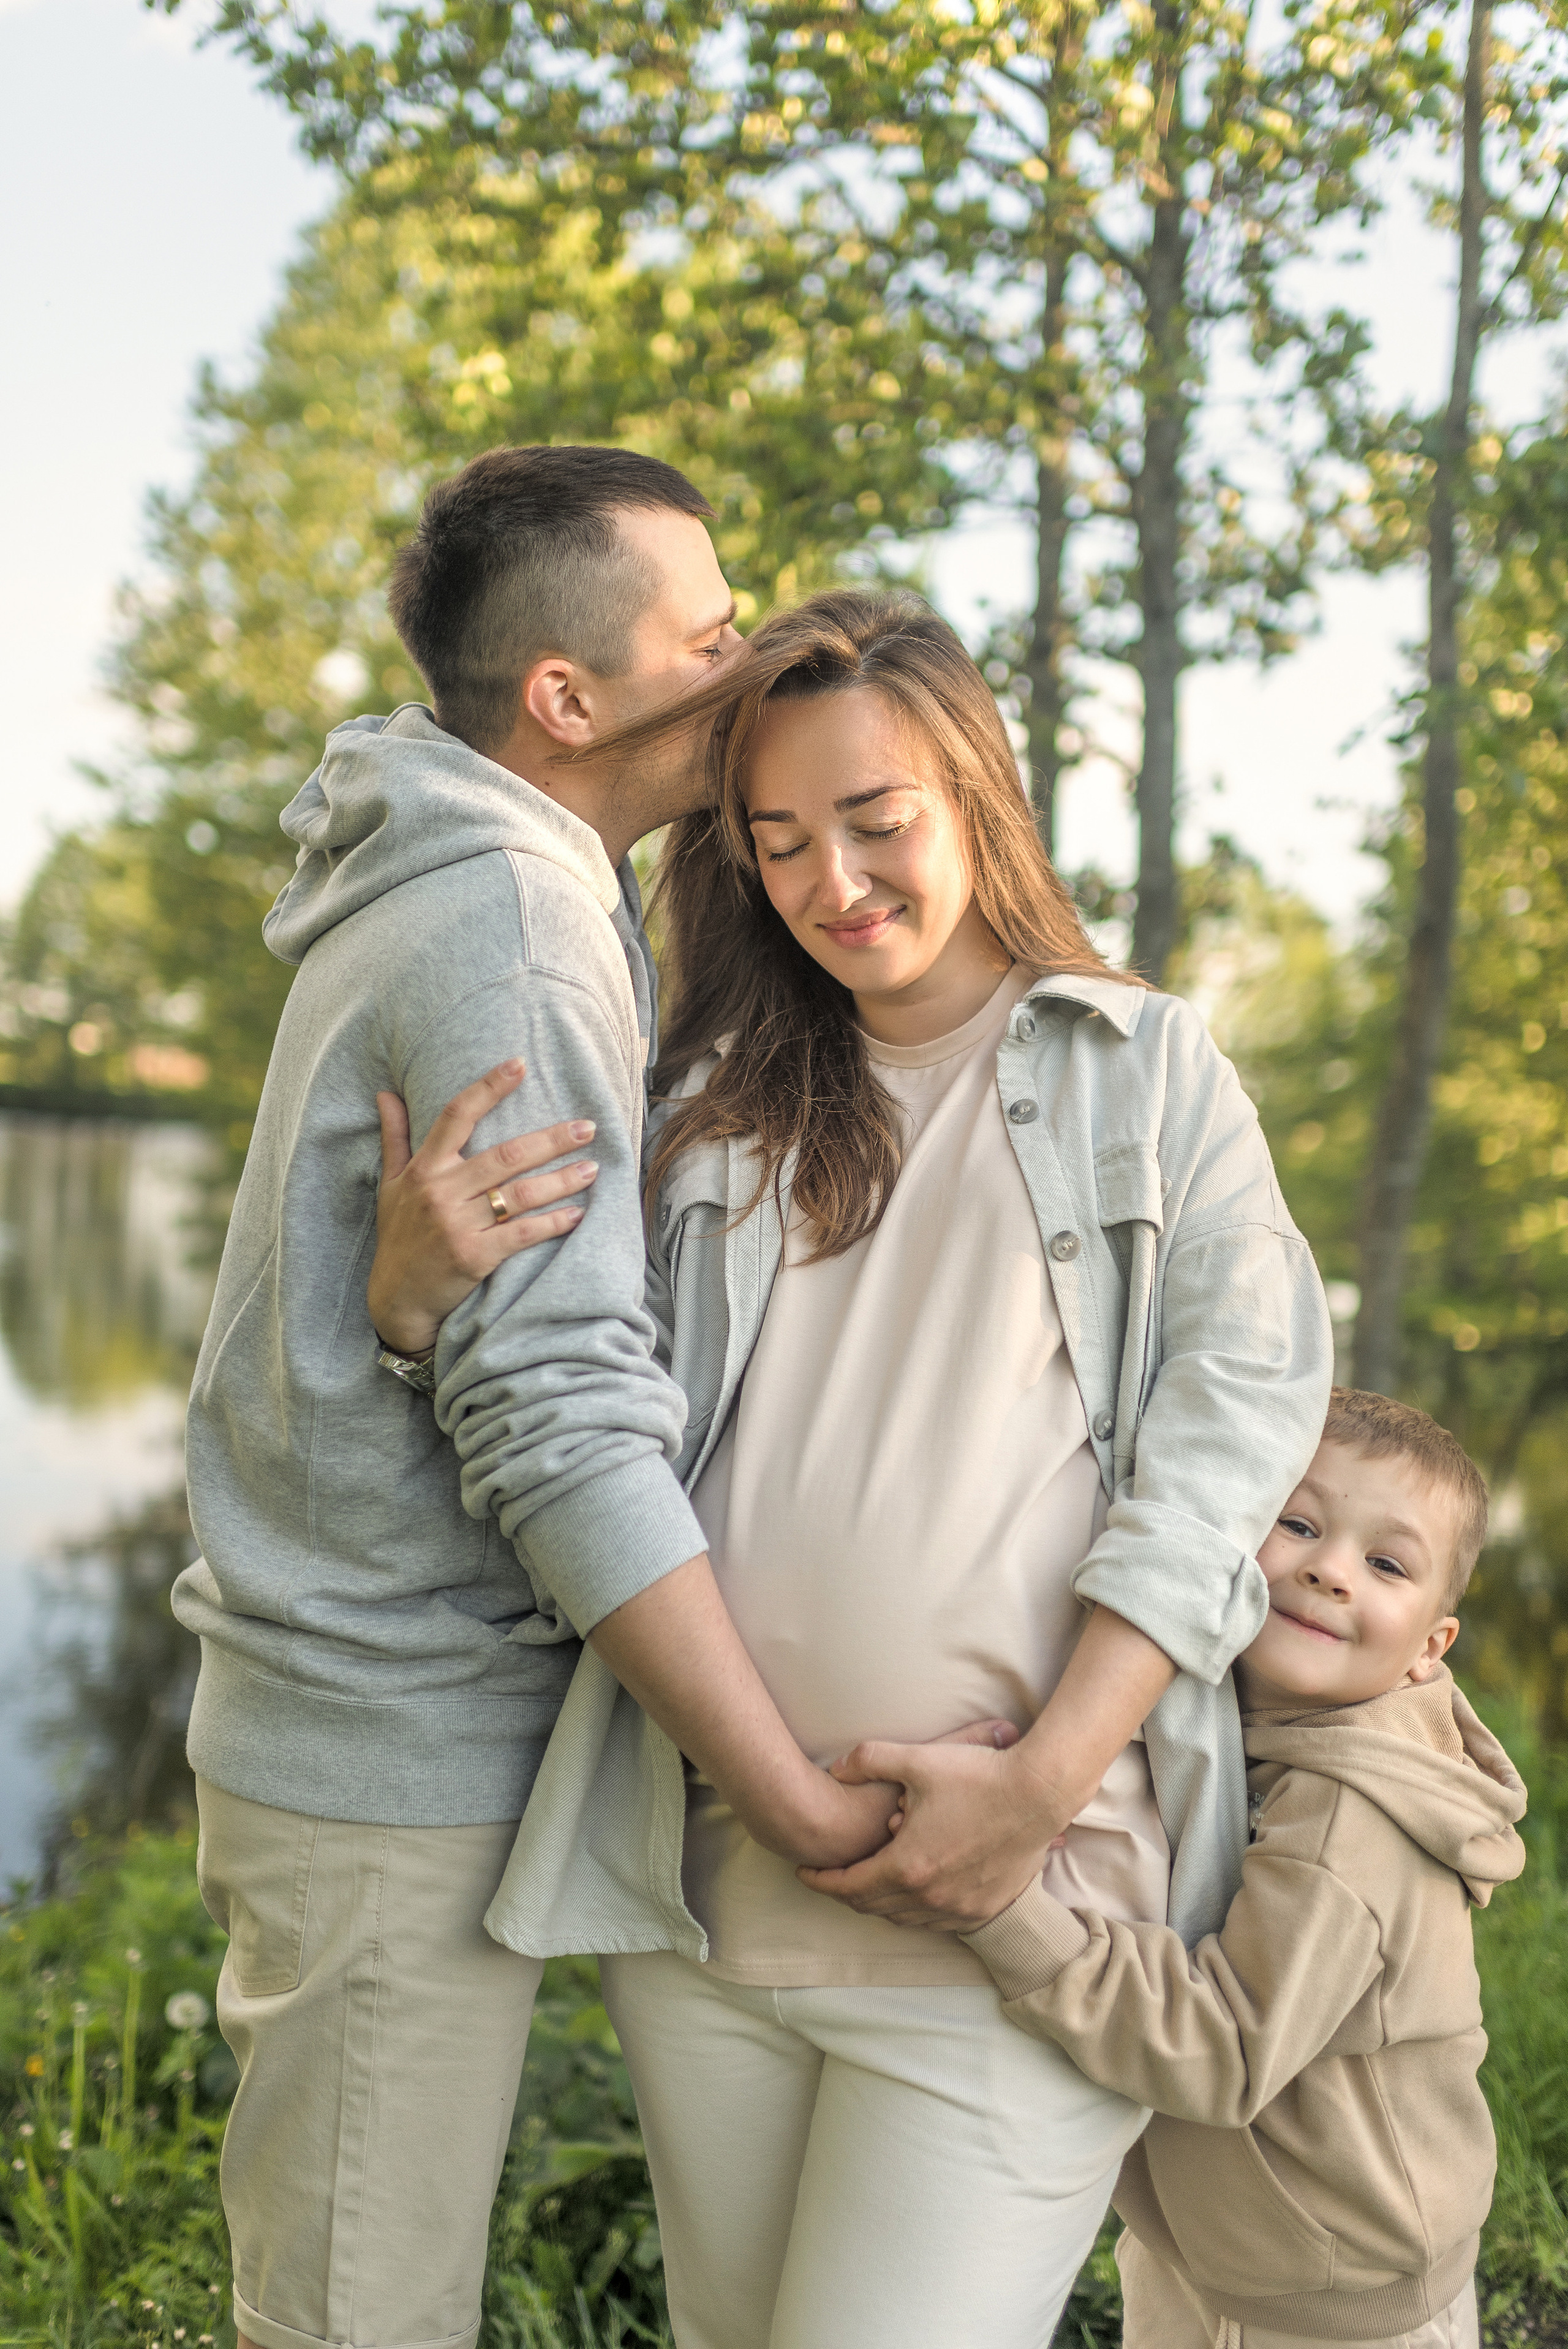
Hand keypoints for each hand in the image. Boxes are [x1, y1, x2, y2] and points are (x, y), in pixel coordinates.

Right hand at [367, 1059, 598, 1354]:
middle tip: (588, 1126)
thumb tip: (386, 1093)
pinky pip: (522, 1234)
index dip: (489, 1087)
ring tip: (593, 1168)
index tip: (520, 1064)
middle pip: (505, 1155)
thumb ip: (395, 1138)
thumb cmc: (398, 1237)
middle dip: (552, 1139)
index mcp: (424, 1169)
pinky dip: (552, 1223)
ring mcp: (457, 1225)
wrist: (396, 1299)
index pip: (458, 1116)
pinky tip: (577, 1215)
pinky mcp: (474, 1257)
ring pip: (519, 1194)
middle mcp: (440, 1192)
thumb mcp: (389, 1186)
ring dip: (562, 1180)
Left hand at [797, 1736, 1069, 1931]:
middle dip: (846, 1893)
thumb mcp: (916, 1759)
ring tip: (868, 1882)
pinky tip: (912, 1893)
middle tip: (832, 1877)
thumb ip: (868, 1759)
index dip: (820, 1881)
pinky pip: (938, 1923)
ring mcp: (960, 1908)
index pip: (849, 1886)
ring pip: (905, 1919)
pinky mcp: (985, 1909)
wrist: (1039, 1794)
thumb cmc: (978, 1775)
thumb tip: (835, 1768)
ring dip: (881, 1904)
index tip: (804, 1871)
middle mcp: (931, 1897)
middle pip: (873, 1906)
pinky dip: (916, 1911)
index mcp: (908, 1865)